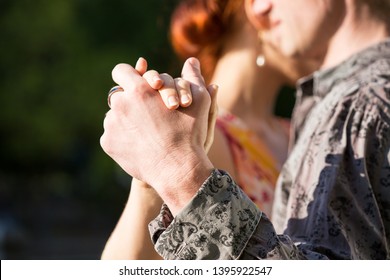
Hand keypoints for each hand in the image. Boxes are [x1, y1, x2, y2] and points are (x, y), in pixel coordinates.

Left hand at [101, 58, 214, 212]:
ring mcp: (111, 125)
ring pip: (115, 115)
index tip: (137, 83)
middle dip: (130, 100)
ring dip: (126, 119)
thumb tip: (192, 61)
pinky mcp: (108, 143)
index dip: (130, 75)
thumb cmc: (190, 133)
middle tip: (146, 112)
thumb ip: (193, 78)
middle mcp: (120, 104)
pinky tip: (139, 143)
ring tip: (146, 131)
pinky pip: (112, 134)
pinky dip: (123, 136)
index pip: (122, 71)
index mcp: (139, 89)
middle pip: (119, 95)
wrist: (177, 169)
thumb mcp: (198, 102)